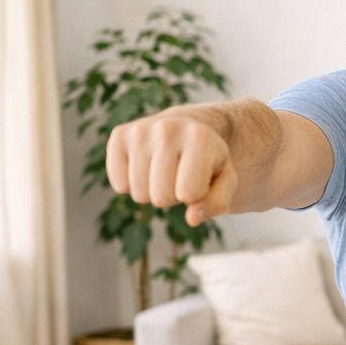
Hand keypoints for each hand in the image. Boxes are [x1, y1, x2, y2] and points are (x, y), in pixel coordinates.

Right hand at [106, 111, 238, 225]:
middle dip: (173, 196)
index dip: (196, 195)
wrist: (189, 126)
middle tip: (181, 174)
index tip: (200, 177)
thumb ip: (217, 202)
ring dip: (153, 191)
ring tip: (166, 169)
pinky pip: (119, 185)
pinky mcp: (119, 135)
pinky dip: (132, 184)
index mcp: (199, 137)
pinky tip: (146, 166)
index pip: (188, 194)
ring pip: (139, 195)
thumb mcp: (226, 180)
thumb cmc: (208, 160)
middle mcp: (167, 129)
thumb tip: (192, 218)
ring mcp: (140, 130)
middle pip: (161, 198)